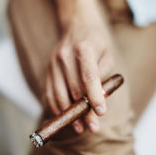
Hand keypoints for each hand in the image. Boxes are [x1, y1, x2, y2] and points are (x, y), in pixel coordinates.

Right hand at [45, 8, 113, 133]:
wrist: (77, 26)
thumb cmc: (96, 43)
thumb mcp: (107, 54)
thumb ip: (104, 76)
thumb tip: (97, 99)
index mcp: (83, 48)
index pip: (89, 77)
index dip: (94, 96)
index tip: (101, 112)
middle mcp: (65, 56)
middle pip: (74, 89)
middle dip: (84, 111)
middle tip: (94, 128)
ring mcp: (53, 63)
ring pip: (60, 95)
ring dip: (69, 114)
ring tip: (81, 128)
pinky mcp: (48, 70)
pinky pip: (50, 93)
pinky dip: (57, 108)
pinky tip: (66, 118)